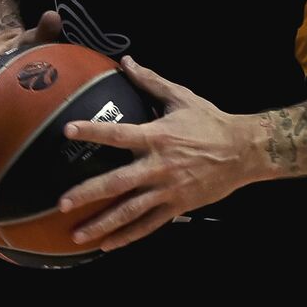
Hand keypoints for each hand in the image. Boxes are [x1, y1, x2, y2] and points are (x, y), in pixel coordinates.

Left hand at [56, 56, 262, 251]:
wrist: (244, 150)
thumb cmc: (210, 122)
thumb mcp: (182, 97)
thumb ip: (151, 81)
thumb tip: (127, 62)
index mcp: (157, 137)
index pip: (118, 133)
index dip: (93, 131)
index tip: (67, 130)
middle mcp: (159, 166)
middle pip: (117, 182)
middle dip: (88, 193)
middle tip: (62, 203)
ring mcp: (168, 189)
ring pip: (129, 211)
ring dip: (102, 223)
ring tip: (76, 234)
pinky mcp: (177, 206)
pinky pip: (149, 225)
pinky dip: (127, 236)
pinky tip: (107, 245)